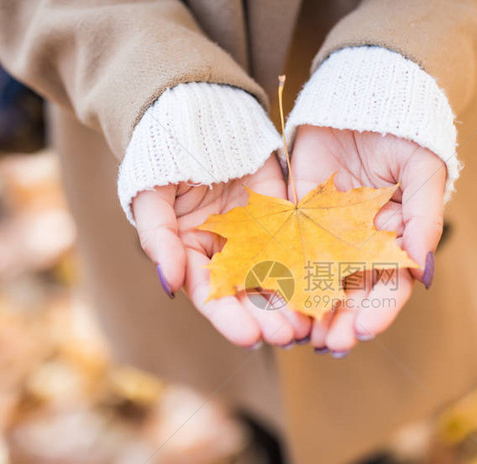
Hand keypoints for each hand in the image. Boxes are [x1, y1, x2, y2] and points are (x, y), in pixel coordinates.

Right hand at [132, 155, 310, 347]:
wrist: (197, 112)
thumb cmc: (163, 155)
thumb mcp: (150, 196)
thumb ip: (158, 239)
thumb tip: (168, 284)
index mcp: (191, 254)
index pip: (211, 296)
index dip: (230, 319)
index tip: (250, 339)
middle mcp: (225, 253)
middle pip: (248, 294)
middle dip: (267, 319)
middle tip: (289, 337)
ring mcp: (256, 236)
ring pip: (276, 276)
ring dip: (292, 302)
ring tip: (309, 323)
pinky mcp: (282, 216)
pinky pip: (299, 245)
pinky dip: (310, 267)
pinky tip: (325, 286)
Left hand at [290, 126, 444, 354]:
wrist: (365, 93)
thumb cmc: (405, 131)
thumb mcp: (424, 171)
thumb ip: (424, 219)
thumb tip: (423, 273)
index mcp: (396, 236)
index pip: (389, 283)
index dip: (378, 309)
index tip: (364, 332)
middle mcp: (361, 241)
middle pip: (352, 290)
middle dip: (342, 319)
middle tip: (329, 345)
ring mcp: (328, 230)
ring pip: (319, 278)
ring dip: (312, 308)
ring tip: (302, 336)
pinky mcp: (296, 213)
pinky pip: (287, 248)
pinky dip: (282, 275)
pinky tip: (274, 298)